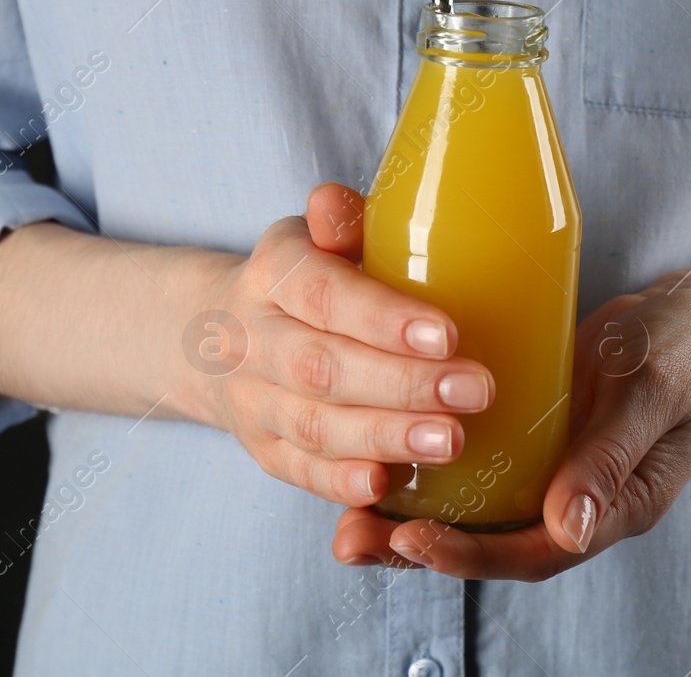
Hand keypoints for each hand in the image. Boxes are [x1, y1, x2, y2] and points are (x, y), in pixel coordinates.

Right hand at [191, 184, 496, 509]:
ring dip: (386, 437)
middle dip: (403, 384)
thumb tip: (335, 204)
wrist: (214, 334)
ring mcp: (254, 401)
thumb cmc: (305, 278)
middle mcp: (253, 339)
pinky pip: (301, 472)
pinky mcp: (264, 450)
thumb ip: (340, 220)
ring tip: (451, 440)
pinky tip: (390, 485)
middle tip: (475, 391)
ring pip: (315, 426)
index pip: (322, 294)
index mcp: (272, 273)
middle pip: (323, 368)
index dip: (381, 317)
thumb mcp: (316, 236)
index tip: (448, 333)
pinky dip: (343, 482)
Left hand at [330, 258, 690, 576]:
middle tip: (350, 539)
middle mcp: (578, 497)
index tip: (408, 538)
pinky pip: (479, 463)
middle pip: (492, 542)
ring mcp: (554, 467)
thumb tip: (569, 529)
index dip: (470, 554)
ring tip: (346, 513)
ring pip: (476, 508)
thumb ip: (614, 455)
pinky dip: (431, 462)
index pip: (536, 552)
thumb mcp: (656, 390)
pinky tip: (380, 445)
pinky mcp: (534, 433)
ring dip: (413, 512)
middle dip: (419, 547)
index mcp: (617, 505)